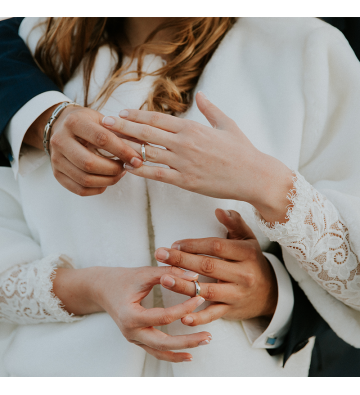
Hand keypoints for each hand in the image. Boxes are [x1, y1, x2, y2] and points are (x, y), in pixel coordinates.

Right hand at [25, 103, 142, 195]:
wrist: (60, 126)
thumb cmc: (87, 123)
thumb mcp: (102, 120)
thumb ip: (121, 133)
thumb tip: (145, 147)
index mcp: (74, 123)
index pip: (102, 139)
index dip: (123, 151)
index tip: (138, 159)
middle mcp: (60, 141)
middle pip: (90, 163)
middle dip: (114, 169)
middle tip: (127, 168)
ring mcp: (56, 159)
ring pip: (85, 179)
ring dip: (108, 180)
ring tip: (119, 173)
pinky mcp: (56, 174)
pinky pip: (80, 189)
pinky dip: (98, 189)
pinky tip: (106, 181)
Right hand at [53, 265, 210, 361]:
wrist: (101, 289)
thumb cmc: (121, 279)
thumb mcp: (144, 273)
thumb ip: (168, 274)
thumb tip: (194, 276)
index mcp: (130, 316)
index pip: (163, 317)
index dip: (184, 308)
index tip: (199, 297)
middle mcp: (131, 332)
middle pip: (163, 343)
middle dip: (187, 341)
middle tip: (208, 335)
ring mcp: (133, 338)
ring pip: (160, 351)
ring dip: (183, 350)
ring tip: (203, 342)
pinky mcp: (137, 339)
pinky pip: (156, 351)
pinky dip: (172, 353)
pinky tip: (188, 353)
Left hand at [101, 92, 293, 222]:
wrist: (253, 176)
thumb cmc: (242, 150)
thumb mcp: (226, 124)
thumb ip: (210, 109)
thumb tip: (200, 95)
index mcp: (192, 127)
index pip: (157, 119)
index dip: (136, 116)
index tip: (120, 113)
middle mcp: (183, 143)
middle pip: (146, 132)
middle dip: (122, 127)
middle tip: (103, 123)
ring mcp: (183, 162)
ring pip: (147, 152)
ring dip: (126, 148)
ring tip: (108, 145)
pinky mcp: (185, 181)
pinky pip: (157, 175)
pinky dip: (140, 170)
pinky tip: (127, 167)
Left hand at [153, 209, 277, 325]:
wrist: (270, 292)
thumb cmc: (252, 261)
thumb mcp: (248, 240)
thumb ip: (234, 223)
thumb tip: (219, 210)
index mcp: (247, 253)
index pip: (216, 246)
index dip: (194, 244)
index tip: (174, 244)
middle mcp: (244, 274)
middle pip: (208, 266)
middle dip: (182, 260)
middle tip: (160, 255)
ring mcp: (238, 294)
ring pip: (207, 290)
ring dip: (183, 286)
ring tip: (164, 279)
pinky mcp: (232, 310)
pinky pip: (213, 314)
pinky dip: (198, 317)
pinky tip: (183, 316)